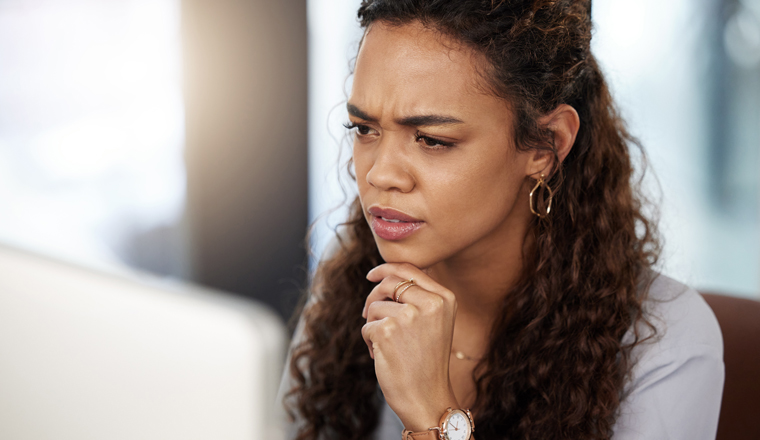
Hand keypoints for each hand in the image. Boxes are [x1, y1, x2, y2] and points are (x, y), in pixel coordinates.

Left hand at [361, 263, 459, 430]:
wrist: (427, 398)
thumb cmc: (427, 361)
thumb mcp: (435, 323)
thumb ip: (419, 297)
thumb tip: (387, 275)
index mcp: (444, 298)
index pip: (410, 269)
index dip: (386, 268)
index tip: (371, 275)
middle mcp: (430, 303)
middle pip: (389, 283)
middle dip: (373, 297)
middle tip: (368, 314)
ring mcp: (409, 316)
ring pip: (375, 306)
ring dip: (373, 325)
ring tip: (386, 345)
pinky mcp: (388, 331)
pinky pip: (367, 326)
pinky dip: (369, 341)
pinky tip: (382, 356)